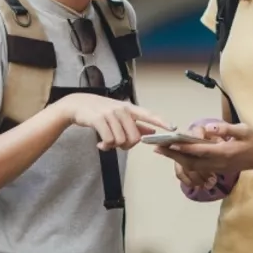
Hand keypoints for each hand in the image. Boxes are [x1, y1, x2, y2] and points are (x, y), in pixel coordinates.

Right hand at [58, 94, 173, 150]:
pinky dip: (105, 147)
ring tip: (106, 143)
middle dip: (127, 146)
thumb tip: (152, 130)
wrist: (78, 105)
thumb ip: (135, 123)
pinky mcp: (99, 119)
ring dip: (114, 146)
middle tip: (117, 145)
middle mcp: (122, 110)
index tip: (174, 128)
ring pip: (121, 140)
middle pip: (134, 137)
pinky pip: (109, 140)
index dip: (162, 121)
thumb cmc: (100, 111)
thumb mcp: (119, 114)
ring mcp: (110, 114)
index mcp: (129, 108)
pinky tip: (100, 145)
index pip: (149, 114)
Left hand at [155, 121, 252, 174]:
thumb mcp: (245, 129)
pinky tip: (182, 157)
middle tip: (158, 149)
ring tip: (165, 152)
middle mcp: (220, 162)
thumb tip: (210, 127)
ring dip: (179, 160)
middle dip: (173, 155)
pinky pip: (202, 167)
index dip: (181, 147)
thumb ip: (226, 128)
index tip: (168, 143)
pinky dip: (189, 163)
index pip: (198, 150)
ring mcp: (221, 167)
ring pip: (195, 166)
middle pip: (192, 161)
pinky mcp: (222, 168)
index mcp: (224, 151)